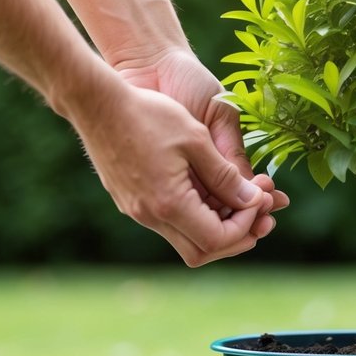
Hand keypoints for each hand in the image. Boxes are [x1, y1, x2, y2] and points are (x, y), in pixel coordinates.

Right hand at [75, 69, 282, 265]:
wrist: (96, 102)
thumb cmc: (148, 114)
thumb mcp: (197, 139)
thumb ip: (227, 176)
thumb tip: (254, 201)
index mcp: (169, 203)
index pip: (217, 239)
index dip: (245, 225)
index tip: (258, 200)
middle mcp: (150, 216)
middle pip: (201, 252)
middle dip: (234, 237)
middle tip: (257, 214)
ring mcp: (137, 211)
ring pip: (185, 239)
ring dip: (215, 227)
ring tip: (238, 201)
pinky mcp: (130, 201)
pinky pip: (169, 223)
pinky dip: (195, 217)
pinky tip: (210, 193)